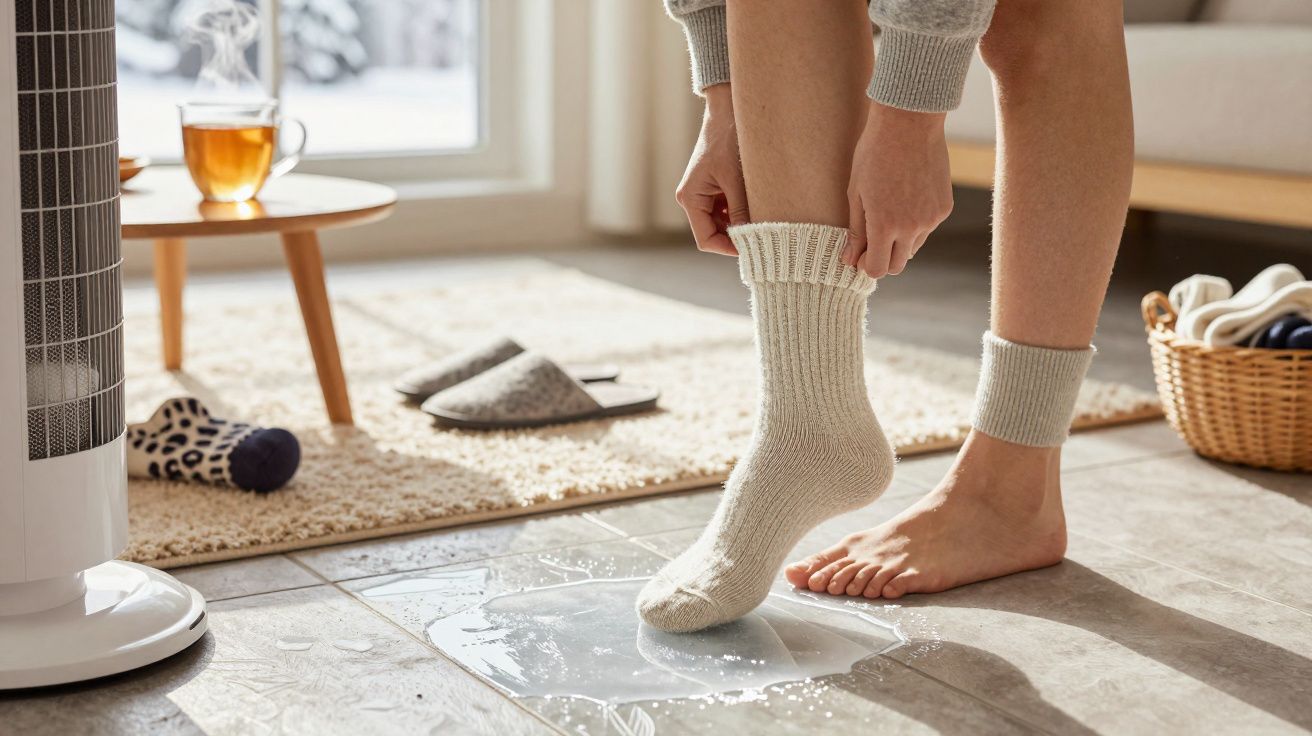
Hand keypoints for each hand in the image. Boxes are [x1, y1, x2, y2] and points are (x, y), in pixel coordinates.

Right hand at [675, 84, 748, 255]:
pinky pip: (726, 210)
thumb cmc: (729, 140)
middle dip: (736, 235)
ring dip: (740, 223)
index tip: (754, 246)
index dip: (729, 248)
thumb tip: (751, 239)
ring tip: (761, 216)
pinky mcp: (713, 187)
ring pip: (721, 223)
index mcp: (690, 199)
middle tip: (763, 234)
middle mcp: (692, 199)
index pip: (706, 240)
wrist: (728, 110)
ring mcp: (702, 194)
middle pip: (713, 233)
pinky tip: (756, 204)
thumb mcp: (737, 181)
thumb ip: (741, 213)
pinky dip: (740, 212)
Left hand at [844, 102, 952, 276]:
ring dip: (899, 241)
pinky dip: (915, 224)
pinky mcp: (944, 208)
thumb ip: (856, 230)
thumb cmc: (874, 153)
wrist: (909, 123)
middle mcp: (912, 228)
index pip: (877, 269)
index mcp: (885, 225)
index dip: (866, 266)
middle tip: (871, 241)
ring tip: (889, 212)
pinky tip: (906, 199)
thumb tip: (849, 259)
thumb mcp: (856, 192)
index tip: (859, 256)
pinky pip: (927, 228)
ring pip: (912, 247)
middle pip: (897, 265)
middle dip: (882, 258)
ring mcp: (931, 219)